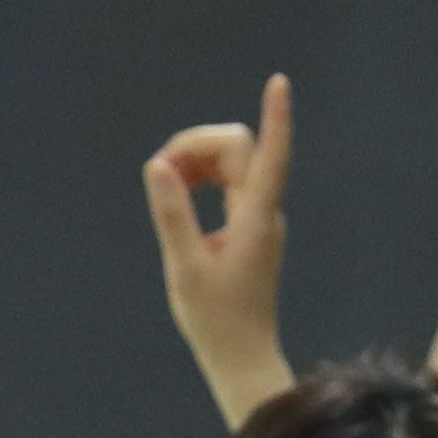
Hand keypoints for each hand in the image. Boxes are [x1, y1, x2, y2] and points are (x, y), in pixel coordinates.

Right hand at [142, 74, 293, 409]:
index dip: (276, 117)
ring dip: (194, 161)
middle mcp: (263, 211)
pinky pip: (226, 182)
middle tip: (158, 175)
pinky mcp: (248, 225)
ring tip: (163, 187)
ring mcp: (258, 216)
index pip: (271, 156)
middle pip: (237, 148)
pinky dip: (199, 179)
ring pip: (231, 162)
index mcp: (255, 219)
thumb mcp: (184, 268)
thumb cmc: (214, 320)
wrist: (239, 355)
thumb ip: (172, 214)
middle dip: (196, 146)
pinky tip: (178, 198)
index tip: (279, 82)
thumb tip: (158, 165)